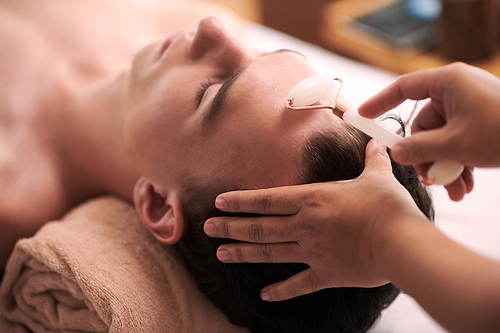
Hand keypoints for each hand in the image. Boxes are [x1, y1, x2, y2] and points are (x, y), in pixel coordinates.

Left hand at [204, 140, 428, 300]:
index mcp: (311, 199)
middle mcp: (304, 225)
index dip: (240, 201)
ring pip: (269, 253)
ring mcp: (312, 252)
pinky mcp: (326, 274)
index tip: (219, 202)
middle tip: (207, 228)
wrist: (401, 243)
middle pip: (259, 226)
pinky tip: (264, 296)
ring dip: (242, 253)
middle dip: (230, 227)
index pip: (266, 199)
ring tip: (220, 254)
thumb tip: (376, 141)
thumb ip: (371, 159)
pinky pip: (298, 284)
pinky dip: (281, 291)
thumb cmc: (388, 207)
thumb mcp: (377, 177)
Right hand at [359, 63, 499, 199]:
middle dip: (426, 156)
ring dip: (444, 166)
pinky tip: (464, 185)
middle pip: (423, 125)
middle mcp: (456, 90)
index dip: (379, 103)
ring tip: (454, 189)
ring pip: (441, 139)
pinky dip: (458, 162)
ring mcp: (470, 106)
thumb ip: (418, 148)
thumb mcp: (454, 144)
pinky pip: (458, 141)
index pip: (402, 88)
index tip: (361, 116)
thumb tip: (395, 152)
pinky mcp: (480, 120)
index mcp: (447, 82)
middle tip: (430, 179)